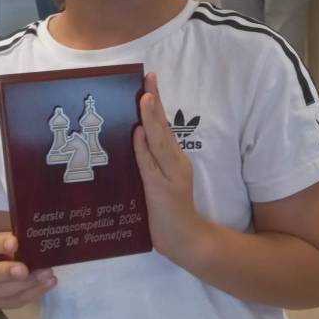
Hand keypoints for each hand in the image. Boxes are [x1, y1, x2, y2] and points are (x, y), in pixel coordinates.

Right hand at [0, 231, 55, 308]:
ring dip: (27, 284)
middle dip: (7, 273)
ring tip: (47, 274)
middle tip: (25, 270)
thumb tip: (31, 241)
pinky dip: (34, 293)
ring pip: (3, 293)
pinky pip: (16, 301)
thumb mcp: (3, 237)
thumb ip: (12, 239)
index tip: (14, 242)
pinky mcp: (0, 303)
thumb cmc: (1, 247)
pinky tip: (49, 283)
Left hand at [133, 72, 204, 263]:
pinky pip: (149, 165)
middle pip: (162, 128)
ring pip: (158, 142)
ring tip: (145, 97)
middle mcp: (174, 162)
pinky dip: (143, 149)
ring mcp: (169, 176)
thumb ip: (146, 160)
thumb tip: (133, 135)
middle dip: (154, 102)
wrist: (185, 239)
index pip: (162, 126)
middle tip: (148, 78)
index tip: (149, 79)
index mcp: (172, 159)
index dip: (156, 103)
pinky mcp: (161, 190)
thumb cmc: (165, 212)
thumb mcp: (154, 182)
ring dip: (151, 119)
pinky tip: (138, 133)